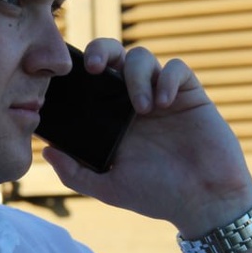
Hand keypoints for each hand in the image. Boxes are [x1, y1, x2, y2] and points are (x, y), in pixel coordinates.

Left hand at [42, 39, 251, 236]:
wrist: (205, 201)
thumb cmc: (158, 196)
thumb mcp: (109, 188)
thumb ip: (75, 173)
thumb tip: (46, 151)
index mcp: (112, 118)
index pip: (90, 81)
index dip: (77, 70)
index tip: (66, 77)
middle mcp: (134, 101)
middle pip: (113, 56)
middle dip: (101, 51)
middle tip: (93, 68)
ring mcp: (162, 95)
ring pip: (142, 57)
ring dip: (136, 75)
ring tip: (143, 108)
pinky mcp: (190, 94)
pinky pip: (177, 68)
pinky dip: (168, 78)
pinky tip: (164, 102)